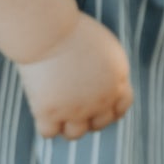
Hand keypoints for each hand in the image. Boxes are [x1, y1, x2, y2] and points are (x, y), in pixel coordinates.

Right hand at [17, 11, 133, 139]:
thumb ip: (108, 69)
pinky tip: (41, 110)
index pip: (122, 106)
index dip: (110, 108)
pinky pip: (48, 133)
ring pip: (75, 134)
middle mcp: (101, 99)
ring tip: (57, 113)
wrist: (48, 30)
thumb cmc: (72, 29)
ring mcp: (76, 109)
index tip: (97, 105)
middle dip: (88, 118)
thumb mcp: (104, 46)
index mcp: (117, 80)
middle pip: (99, 124)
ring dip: (67, 126)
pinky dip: (45, 125)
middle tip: (73, 105)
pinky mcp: (50, 113)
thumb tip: (101, 84)